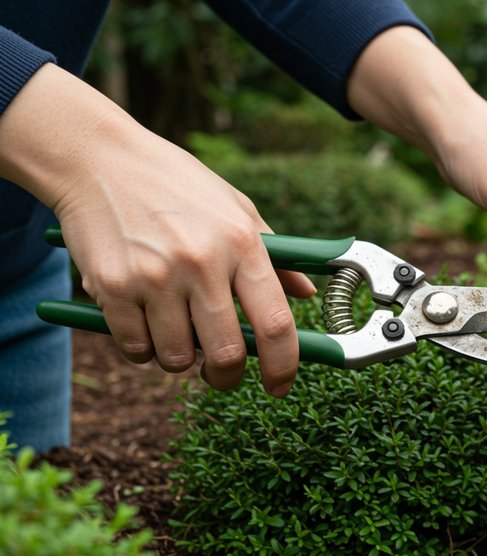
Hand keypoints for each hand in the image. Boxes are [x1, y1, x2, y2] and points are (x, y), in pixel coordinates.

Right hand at [0, 65, 315, 394]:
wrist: (98, 159)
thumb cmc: (176, 185)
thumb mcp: (236, 208)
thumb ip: (275, 255)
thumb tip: (308, 295)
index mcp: (242, 244)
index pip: (275, 324)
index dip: (283, 366)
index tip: (280, 386)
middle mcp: (202, 263)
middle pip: (226, 353)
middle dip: (226, 376)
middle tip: (222, 373)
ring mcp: (154, 276)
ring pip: (176, 358)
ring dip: (179, 359)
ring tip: (176, 331)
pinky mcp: (111, 286)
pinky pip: (135, 348)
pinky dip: (142, 348)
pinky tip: (143, 321)